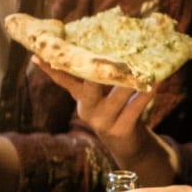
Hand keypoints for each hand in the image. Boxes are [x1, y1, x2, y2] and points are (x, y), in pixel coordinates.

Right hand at [39, 59, 157, 158]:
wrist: (128, 144)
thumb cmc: (115, 110)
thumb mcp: (101, 96)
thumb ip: (96, 79)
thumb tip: (102, 47)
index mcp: (81, 99)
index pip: (64, 81)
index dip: (51, 69)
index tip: (37, 56)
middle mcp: (88, 110)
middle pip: (89, 85)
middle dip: (96, 69)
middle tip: (104, 52)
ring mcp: (103, 121)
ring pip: (118, 94)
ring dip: (131, 78)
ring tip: (142, 62)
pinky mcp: (120, 129)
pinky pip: (134, 107)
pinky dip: (145, 94)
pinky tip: (154, 84)